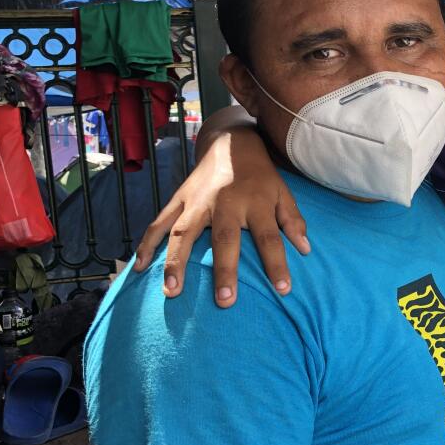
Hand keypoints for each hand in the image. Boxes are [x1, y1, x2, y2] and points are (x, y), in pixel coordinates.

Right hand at [133, 127, 309, 306]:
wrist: (231, 142)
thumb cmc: (260, 175)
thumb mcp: (283, 192)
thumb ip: (293, 220)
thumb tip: (306, 250)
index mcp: (256, 202)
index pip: (269, 237)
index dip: (277, 264)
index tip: (283, 289)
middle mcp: (225, 203)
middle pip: (225, 239)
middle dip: (224, 271)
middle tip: (225, 302)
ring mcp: (198, 201)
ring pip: (184, 233)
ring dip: (175, 262)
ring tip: (171, 291)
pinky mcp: (178, 199)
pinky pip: (159, 223)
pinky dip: (147, 244)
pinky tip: (138, 268)